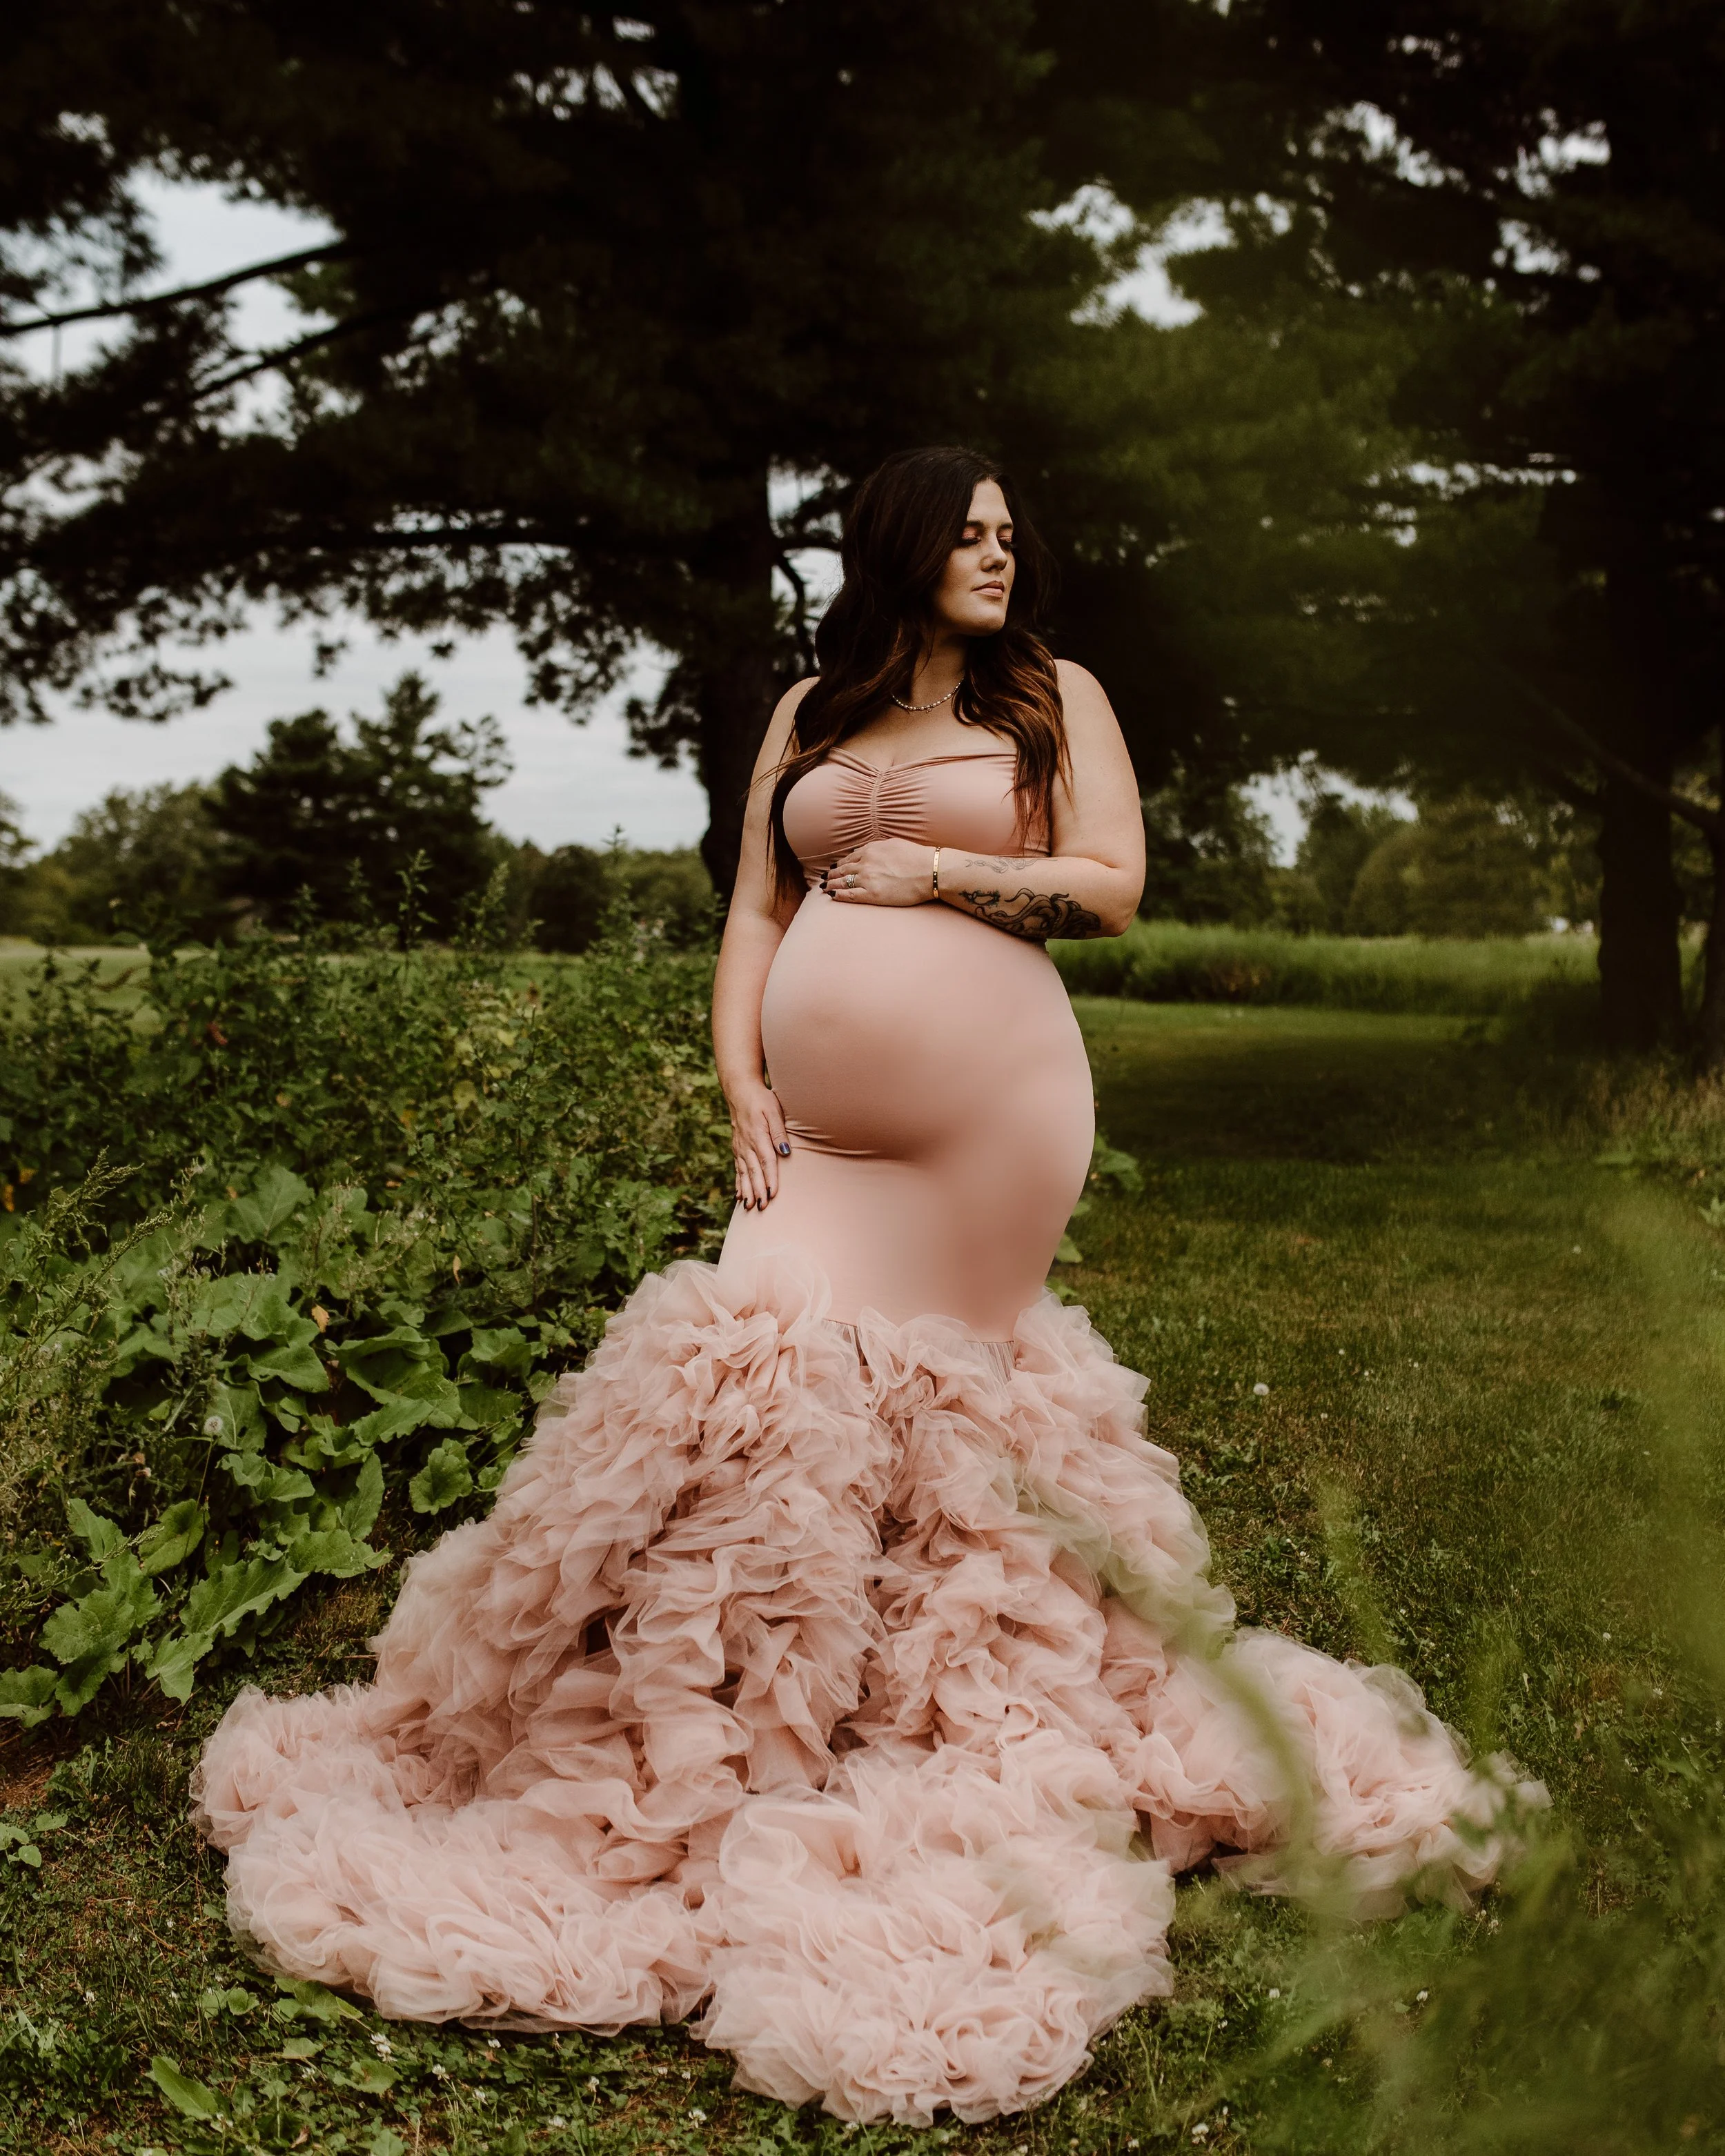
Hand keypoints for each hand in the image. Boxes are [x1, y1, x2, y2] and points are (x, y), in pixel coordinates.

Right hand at [726, 1075, 790, 1208]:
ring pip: (744, 1173)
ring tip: (749, 1206)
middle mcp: (747, 1145)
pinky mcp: (737, 1148)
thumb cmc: (761, 1100)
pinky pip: (737, 1169)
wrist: (740, 1091)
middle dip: (758, 1190)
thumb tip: (785, 1151)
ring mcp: (740, 1147)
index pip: (766, 1161)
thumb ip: (779, 1131)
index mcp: (758, 1136)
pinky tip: (739, 1195)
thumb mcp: (774, 1111)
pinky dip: (738, 1183)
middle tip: (762, 1207)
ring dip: (747, 1190)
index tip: (772, 1194)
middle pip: (754, 1171)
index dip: (770, 1179)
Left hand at [819, 838, 935, 906]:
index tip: (834, 867)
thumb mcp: (895, 844)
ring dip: (831, 884)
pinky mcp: (872, 894)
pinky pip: (850, 895)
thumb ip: (878, 848)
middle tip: (824, 878)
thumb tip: (868, 851)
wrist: (929, 871)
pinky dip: (839, 895)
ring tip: (824, 888)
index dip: (840, 863)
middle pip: (843, 869)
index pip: (850, 857)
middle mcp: (866, 863)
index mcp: (871, 850)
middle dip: (831, 874)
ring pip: (843, 881)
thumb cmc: (917, 857)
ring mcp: (867, 879)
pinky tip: (832, 896)